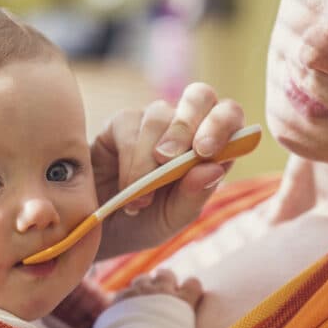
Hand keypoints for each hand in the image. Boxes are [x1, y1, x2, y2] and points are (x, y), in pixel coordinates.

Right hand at [91, 83, 244, 257]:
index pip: (229, 116)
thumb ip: (194, 196)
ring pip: (159, 115)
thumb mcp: (173, 219)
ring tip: (141, 199)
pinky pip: (129, 127)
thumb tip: (213, 168)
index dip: (222, 124)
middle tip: (170, 161)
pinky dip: (129, 162)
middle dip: (187, 126)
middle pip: (199, 96)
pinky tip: (126, 190)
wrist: (98, 231)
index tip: (205, 152)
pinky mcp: (120, 123)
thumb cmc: (143, 223)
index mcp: (209, 145)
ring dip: (149, 159)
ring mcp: (152, 121)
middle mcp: (184, 126)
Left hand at [114, 268, 201, 308]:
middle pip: (166, 274)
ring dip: (144, 286)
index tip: (186, 297)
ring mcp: (140, 292)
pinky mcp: (121, 298)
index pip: (193, 284)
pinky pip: (125, 291)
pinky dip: (126, 299)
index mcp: (183, 302)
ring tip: (143, 299)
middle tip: (162, 294)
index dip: (190, 289)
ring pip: (143, 278)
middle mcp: (162, 292)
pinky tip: (125, 310)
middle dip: (165, 281)